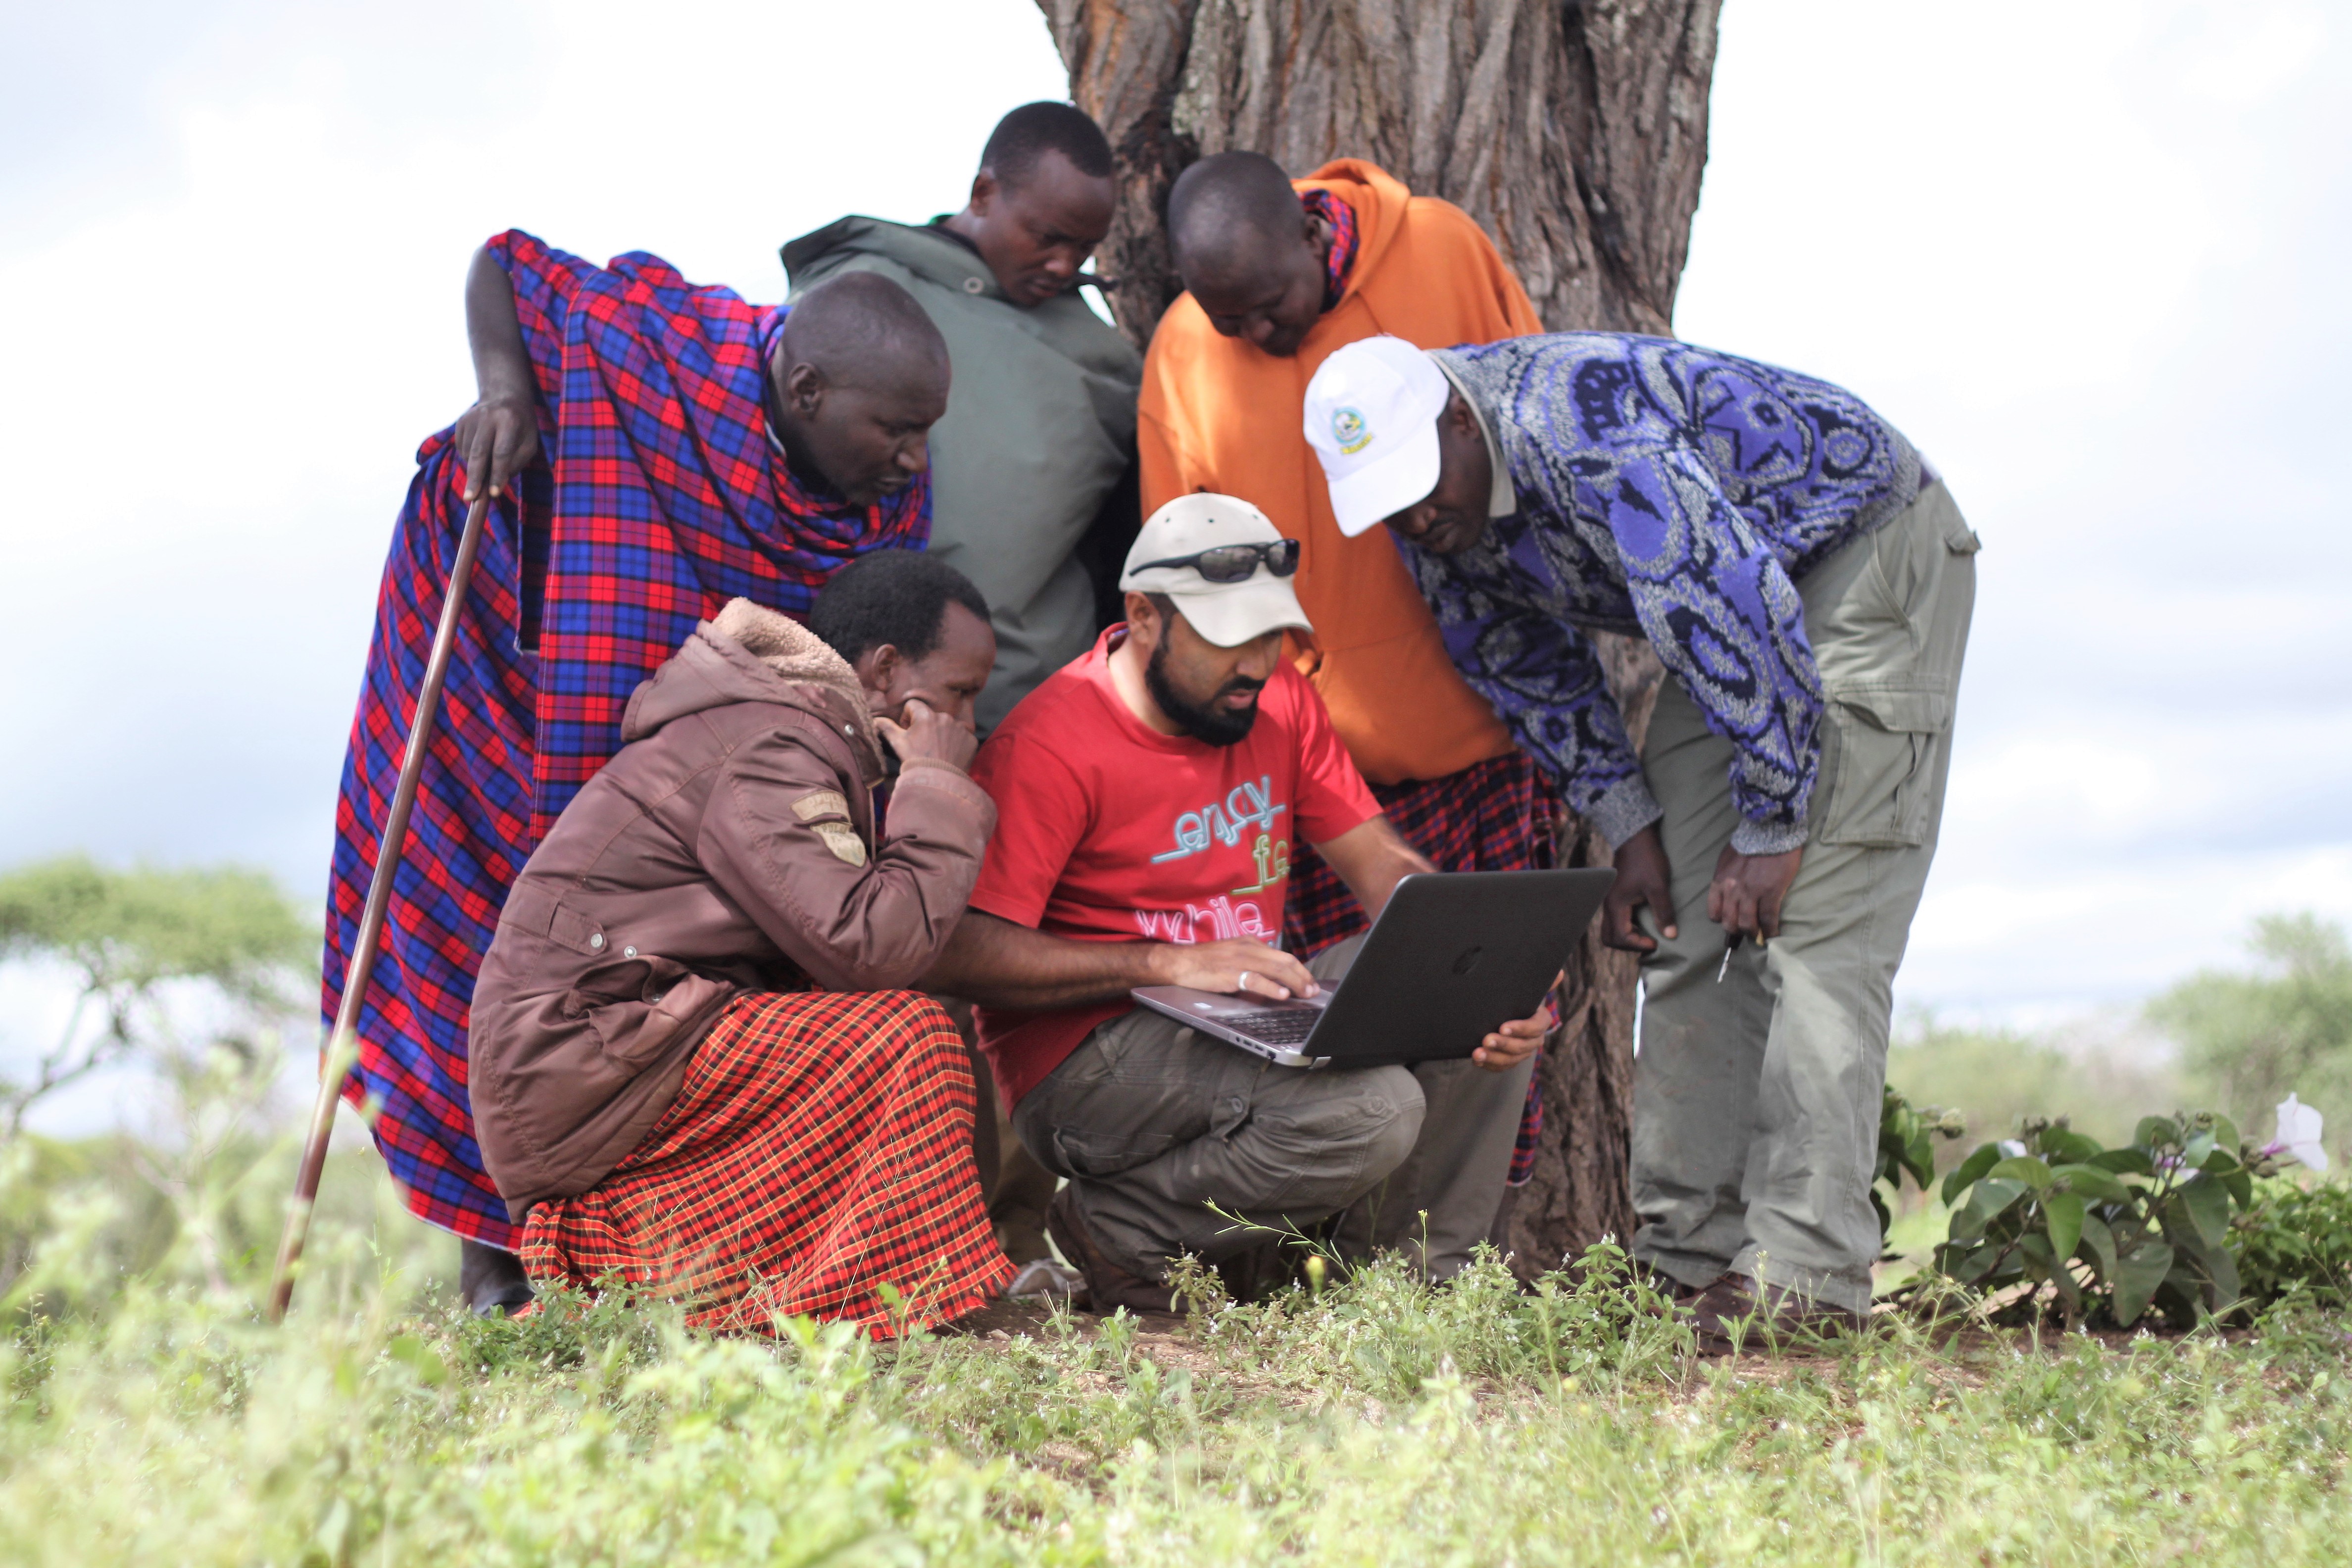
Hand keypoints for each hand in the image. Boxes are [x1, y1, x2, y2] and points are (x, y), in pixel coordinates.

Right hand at [455, 393, 540, 502]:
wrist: (504, 396)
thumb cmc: (521, 426)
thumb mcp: (529, 442)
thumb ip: (516, 462)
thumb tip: (495, 483)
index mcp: (509, 420)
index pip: (502, 452)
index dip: (498, 474)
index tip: (494, 493)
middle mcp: (487, 416)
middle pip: (479, 452)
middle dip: (475, 478)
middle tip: (470, 499)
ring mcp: (470, 418)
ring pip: (469, 453)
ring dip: (476, 468)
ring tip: (488, 465)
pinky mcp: (461, 422)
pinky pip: (462, 449)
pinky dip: (470, 458)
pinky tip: (482, 451)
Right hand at [875, 697, 977, 771]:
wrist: (938, 782)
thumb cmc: (914, 761)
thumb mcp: (897, 743)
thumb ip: (886, 727)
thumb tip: (875, 719)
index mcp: (926, 715)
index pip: (913, 705)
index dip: (907, 717)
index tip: (908, 732)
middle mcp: (945, 717)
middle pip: (931, 716)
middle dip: (926, 726)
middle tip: (922, 744)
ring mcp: (960, 728)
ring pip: (947, 725)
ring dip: (941, 733)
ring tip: (937, 751)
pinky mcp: (971, 739)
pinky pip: (961, 736)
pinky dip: (956, 743)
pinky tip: (949, 755)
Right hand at [1150, 939, 1318, 1001]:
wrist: (1180, 962)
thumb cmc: (1204, 963)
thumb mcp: (1232, 956)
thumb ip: (1251, 963)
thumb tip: (1273, 979)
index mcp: (1250, 943)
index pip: (1282, 955)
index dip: (1299, 969)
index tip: (1309, 982)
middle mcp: (1249, 948)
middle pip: (1284, 961)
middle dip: (1302, 976)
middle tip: (1314, 990)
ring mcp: (1240, 960)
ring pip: (1276, 969)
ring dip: (1294, 982)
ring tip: (1305, 993)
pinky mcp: (1231, 973)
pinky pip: (1256, 980)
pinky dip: (1272, 988)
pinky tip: (1283, 995)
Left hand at [1472, 975, 1557, 1071]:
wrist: (1506, 1013)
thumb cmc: (1517, 1000)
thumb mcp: (1527, 991)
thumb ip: (1542, 982)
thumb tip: (1559, 971)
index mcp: (1541, 1021)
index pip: (1535, 1027)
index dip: (1520, 1028)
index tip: (1503, 1027)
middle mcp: (1534, 1039)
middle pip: (1522, 1046)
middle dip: (1504, 1044)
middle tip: (1486, 1039)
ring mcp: (1522, 1052)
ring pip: (1511, 1060)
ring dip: (1494, 1057)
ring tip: (1478, 1053)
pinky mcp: (1509, 1061)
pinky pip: (1501, 1067)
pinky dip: (1489, 1064)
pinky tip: (1477, 1060)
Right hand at [1603, 824, 1675, 952]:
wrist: (1636, 838)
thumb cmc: (1647, 860)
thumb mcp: (1658, 886)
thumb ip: (1663, 912)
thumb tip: (1670, 935)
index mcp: (1615, 905)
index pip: (1620, 938)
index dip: (1639, 944)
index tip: (1657, 941)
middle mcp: (1608, 906)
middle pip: (1609, 939)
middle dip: (1629, 945)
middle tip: (1649, 940)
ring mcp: (1610, 902)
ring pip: (1611, 931)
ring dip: (1628, 937)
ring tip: (1647, 932)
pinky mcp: (1615, 898)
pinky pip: (1615, 921)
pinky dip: (1627, 928)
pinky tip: (1644, 921)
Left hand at [1706, 844, 1803, 941]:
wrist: (1770, 831)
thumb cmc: (1749, 842)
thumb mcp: (1727, 858)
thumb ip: (1725, 876)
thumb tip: (1728, 889)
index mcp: (1720, 881)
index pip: (1713, 911)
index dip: (1721, 920)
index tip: (1729, 921)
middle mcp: (1731, 890)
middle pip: (1729, 922)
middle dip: (1736, 931)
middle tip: (1744, 933)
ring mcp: (1751, 893)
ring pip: (1747, 924)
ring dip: (1752, 933)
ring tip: (1758, 936)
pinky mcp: (1770, 893)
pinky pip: (1768, 918)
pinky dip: (1770, 930)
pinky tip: (1772, 935)